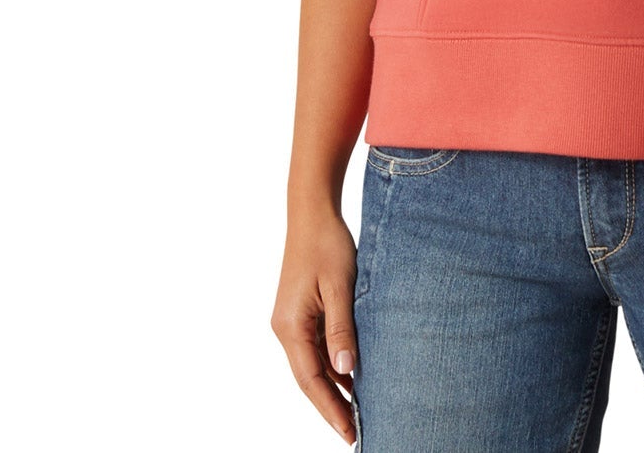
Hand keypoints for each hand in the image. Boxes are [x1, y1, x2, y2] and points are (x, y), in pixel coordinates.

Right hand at [270, 209, 362, 444]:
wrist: (313, 212)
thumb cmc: (327, 244)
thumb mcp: (340, 286)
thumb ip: (342, 328)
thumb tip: (346, 369)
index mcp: (290, 326)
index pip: (310, 380)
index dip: (330, 408)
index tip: (349, 432)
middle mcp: (286, 328)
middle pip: (309, 378)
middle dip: (330, 406)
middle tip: (355, 433)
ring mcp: (292, 320)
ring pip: (313, 364)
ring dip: (333, 387)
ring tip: (358, 412)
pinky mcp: (301, 311)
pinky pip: (316, 347)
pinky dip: (332, 364)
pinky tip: (352, 375)